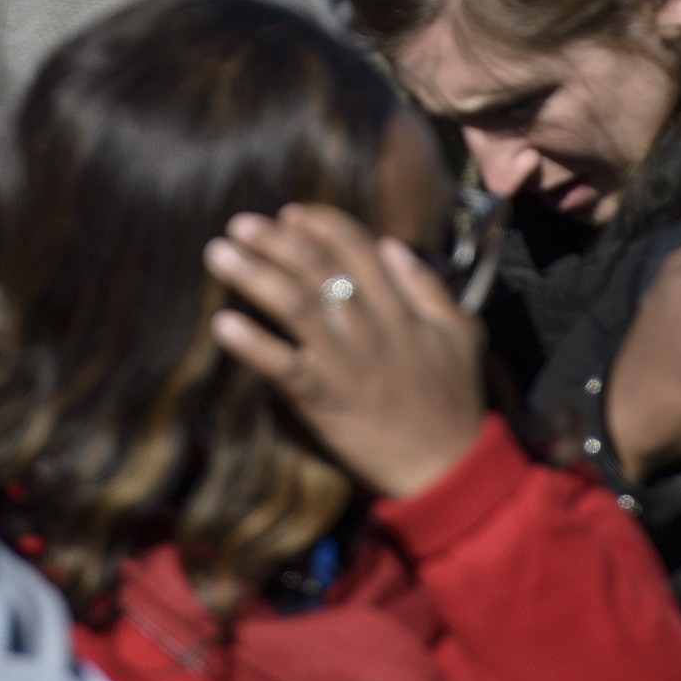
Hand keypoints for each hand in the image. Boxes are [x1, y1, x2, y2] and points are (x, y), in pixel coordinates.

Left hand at [205, 202, 487, 500]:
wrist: (450, 467)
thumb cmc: (456, 401)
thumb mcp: (462, 333)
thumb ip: (428, 286)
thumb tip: (392, 244)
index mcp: (401, 306)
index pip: (355, 246)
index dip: (318, 224)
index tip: (289, 214)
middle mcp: (370, 325)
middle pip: (315, 266)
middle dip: (274, 240)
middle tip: (239, 223)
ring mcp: (345, 362)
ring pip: (293, 305)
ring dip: (252, 275)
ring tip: (218, 254)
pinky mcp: (325, 399)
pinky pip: (282, 365)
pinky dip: (251, 344)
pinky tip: (222, 324)